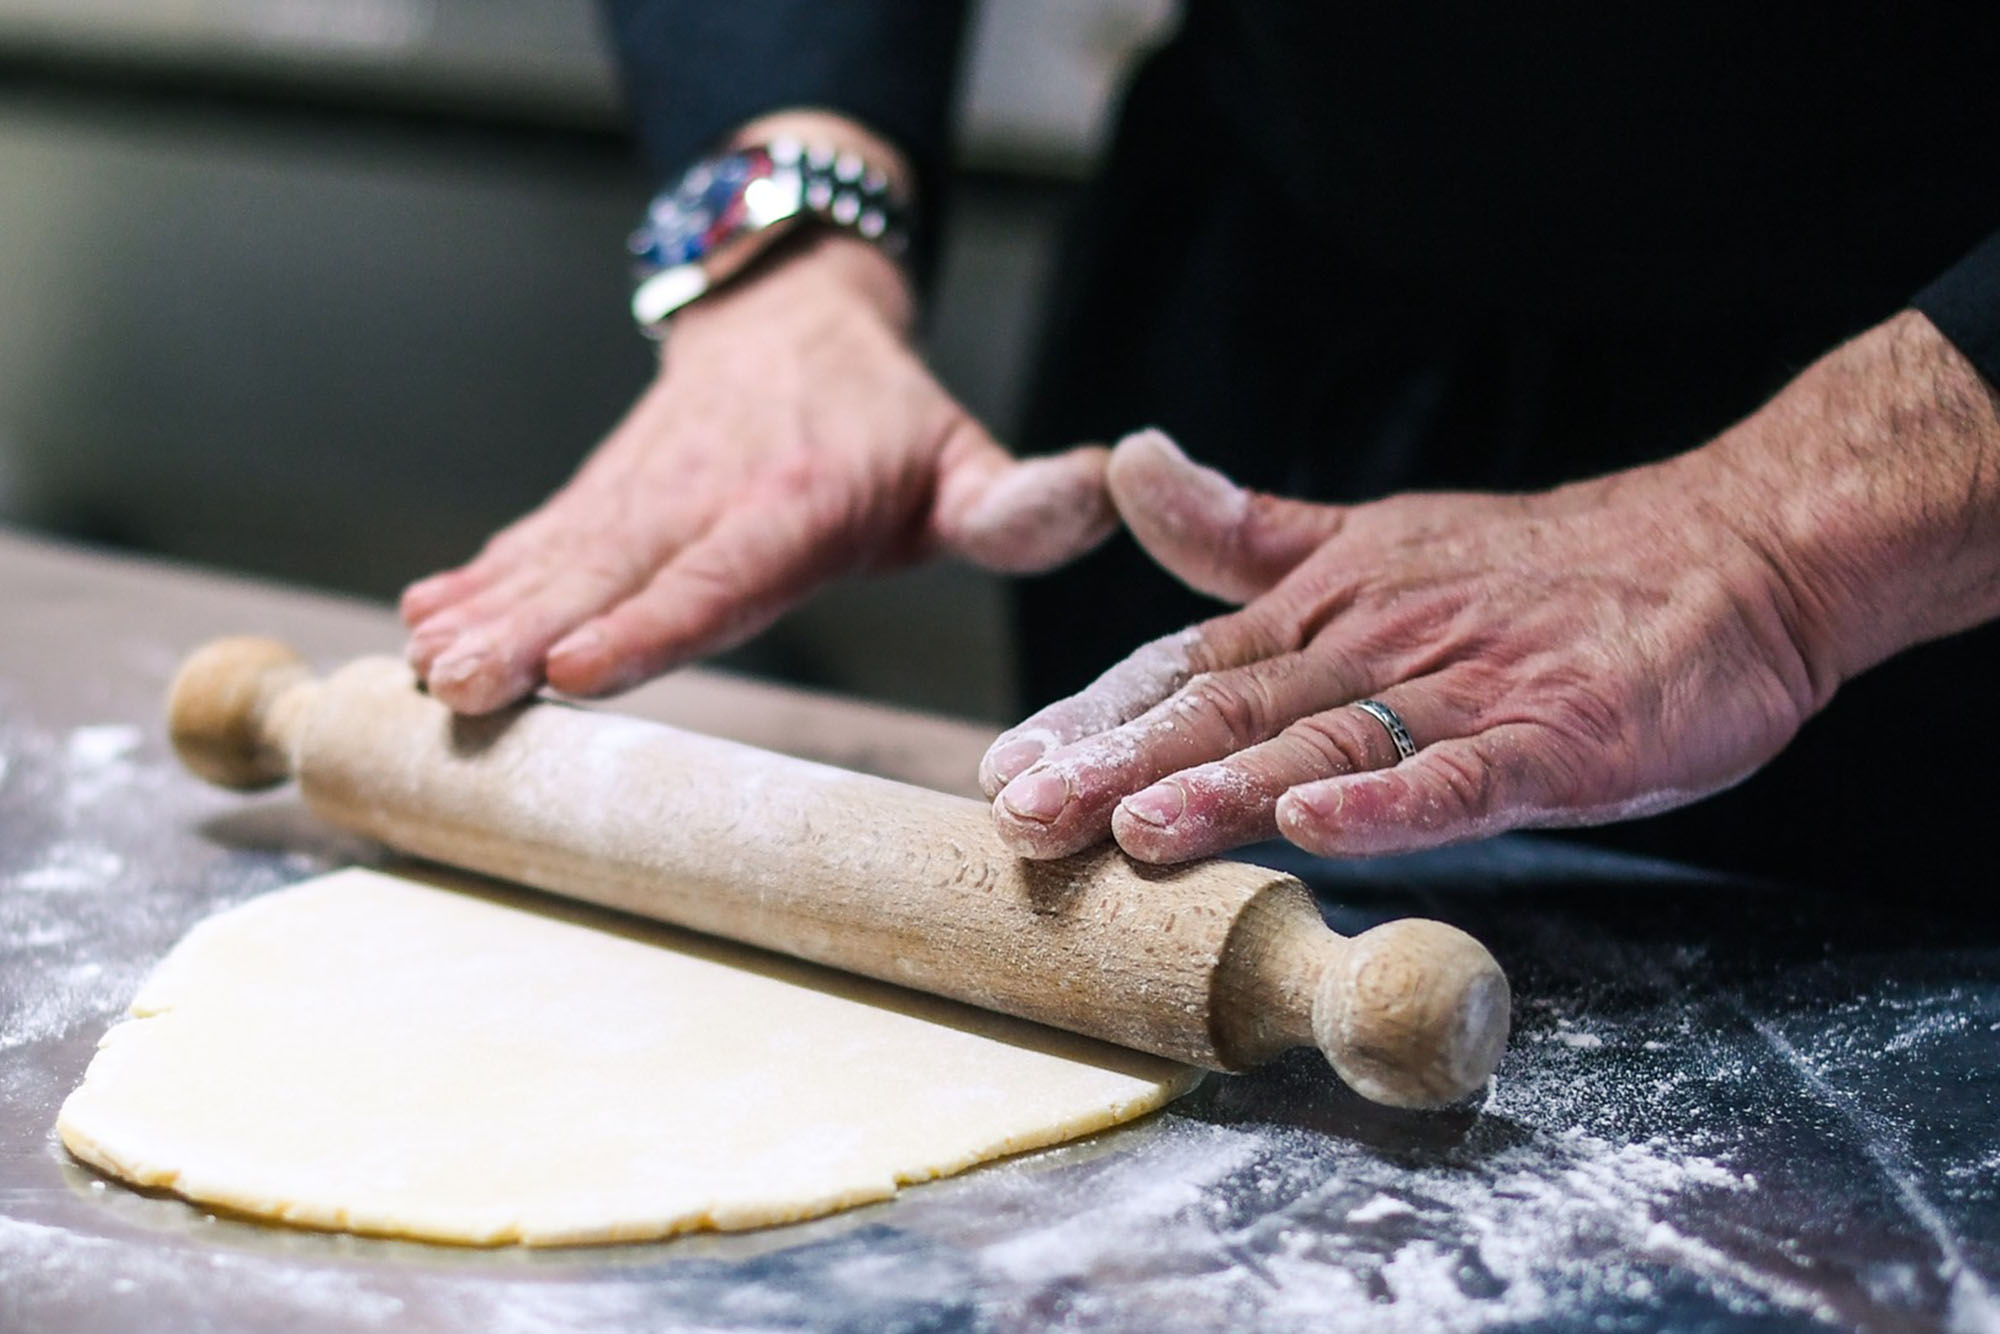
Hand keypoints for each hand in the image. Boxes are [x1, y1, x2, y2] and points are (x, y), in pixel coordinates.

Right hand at [401, 230, 1111, 714]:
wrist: (790, 311)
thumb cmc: (883, 419)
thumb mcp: (962, 457)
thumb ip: (1017, 501)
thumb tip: (1096, 494)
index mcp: (796, 501)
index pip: (721, 572)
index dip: (652, 623)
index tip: (582, 668)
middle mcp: (704, 496)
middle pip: (611, 572)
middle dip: (533, 632)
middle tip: (465, 690)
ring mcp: (640, 492)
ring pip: (555, 556)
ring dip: (487, 612)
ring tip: (426, 669)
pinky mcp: (600, 493)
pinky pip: (533, 536)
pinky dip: (476, 578)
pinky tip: (421, 624)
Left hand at [982, 310, 1999, 863]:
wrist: (1725, 555)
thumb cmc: (1539, 571)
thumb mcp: (1371, 541)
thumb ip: (1247, 531)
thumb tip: (1130, 463)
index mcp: (1323, 612)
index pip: (1185, 664)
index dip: (1094, 712)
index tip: (1007, 758)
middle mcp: (1372, 647)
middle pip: (1230, 710)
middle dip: (1118, 762)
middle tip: (1023, 811)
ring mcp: (1462, 692)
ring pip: (1326, 740)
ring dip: (1230, 785)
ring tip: (1137, 824)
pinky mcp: (1555, 737)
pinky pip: (1466, 775)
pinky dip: (1396, 802)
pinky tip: (1326, 827)